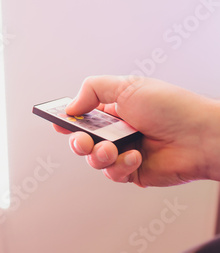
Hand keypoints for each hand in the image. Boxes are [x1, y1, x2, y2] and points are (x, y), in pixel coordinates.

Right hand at [54, 75, 219, 186]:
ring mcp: (123, 151)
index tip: (59, 123)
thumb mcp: (127, 86)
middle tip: (83, 140)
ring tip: (113, 149)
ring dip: (99, 155)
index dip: (68, 119)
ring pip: (93, 159)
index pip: (82, 114)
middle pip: (81, 139)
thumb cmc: (171, 107)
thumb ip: (92, 90)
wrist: (200, 137)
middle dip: (77, 141)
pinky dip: (121, 166)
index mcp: (113, 109)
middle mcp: (116, 130)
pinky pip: (112, 173)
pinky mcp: (132, 171)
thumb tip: (70, 107)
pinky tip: (136, 157)